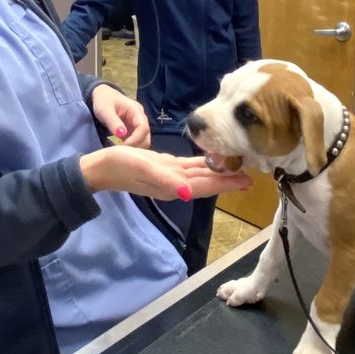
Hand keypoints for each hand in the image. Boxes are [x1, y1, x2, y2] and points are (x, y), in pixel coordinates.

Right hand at [80, 148, 252, 202]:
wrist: (102, 167)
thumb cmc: (121, 166)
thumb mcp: (144, 170)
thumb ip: (167, 181)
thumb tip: (188, 194)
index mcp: (174, 186)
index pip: (206, 186)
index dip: (226, 184)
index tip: (247, 181)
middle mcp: (176, 184)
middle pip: (208, 182)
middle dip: (229, 179)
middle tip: (252, 173)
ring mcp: (172, 176)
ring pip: (202, 174)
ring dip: (220, 172)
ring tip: (240, 167)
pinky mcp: (166, 166)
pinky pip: (191, 166)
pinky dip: (204, 164)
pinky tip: (215, 159)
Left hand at [90, 83, 149, 147]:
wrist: (102, 96)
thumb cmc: (103, 101)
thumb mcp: (105, 110)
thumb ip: (113, 122)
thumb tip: (122, 134)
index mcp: (136, 110)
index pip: (143, 128)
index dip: (135, 139)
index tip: (123, 147)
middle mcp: (140, 118)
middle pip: (146, 136)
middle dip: (136, 146)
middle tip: (121, 153)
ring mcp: (137, 125)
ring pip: (143, 140)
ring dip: (134, 148)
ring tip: (120, 153)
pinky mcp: (133, 131)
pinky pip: (137, 141)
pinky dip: (131, 148)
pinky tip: (121, 151)